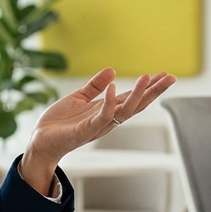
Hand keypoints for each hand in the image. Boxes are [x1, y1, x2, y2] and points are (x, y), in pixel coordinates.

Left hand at [18, 68, 176, 193]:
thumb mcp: (78, 98)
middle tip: (170, 77)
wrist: (40, 141)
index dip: (148, 88)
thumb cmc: (59, 123)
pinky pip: (102, 116)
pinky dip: (110, 103)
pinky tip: (115, 88)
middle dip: (153, 92)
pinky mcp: (85, 130)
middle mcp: (107, 119)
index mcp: (106, 111)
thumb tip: (112, 70)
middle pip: (136, 105)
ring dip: (138, 95)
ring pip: (125, 110)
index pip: (132, 98)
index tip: (164, 75)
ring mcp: (98, 126)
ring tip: (148, 77)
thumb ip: (95, 86)